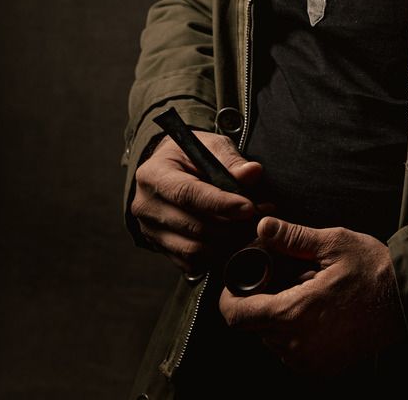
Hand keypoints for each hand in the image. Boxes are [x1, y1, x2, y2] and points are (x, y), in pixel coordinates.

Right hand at [131, 132, 265, 273]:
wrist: (169, 168)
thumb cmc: (191, 155)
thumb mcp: (211, 145)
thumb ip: (231, 160)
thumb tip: (252, 173)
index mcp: (154, 175)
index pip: (187, 194)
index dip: (220, 204)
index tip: (249, 208)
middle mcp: (146, 206)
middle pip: (193, 226)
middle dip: (232, 225)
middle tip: (260, 216)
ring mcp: (150, 230)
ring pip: (194, 248)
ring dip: (228, 243)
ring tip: (251, 228)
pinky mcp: (160, 247)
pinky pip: (191, 262)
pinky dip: (216, 256)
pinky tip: (234, 241)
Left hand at [219, 217, 407, 376]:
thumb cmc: (373, 269)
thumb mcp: (333, 243)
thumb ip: (293, 237)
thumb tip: (263, 227)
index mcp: (293, 313)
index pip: (237, 316)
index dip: (230, 298)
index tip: (238, 285)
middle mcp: (297, 345)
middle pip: (255, 327)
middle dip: (263, 302)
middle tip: (288, 279)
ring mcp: (311, 361)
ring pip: (274, 340)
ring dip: (282, 318)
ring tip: (309, 294)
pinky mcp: (324, 368)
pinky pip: (294, 352)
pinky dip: (298, 333)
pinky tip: (320, 312)